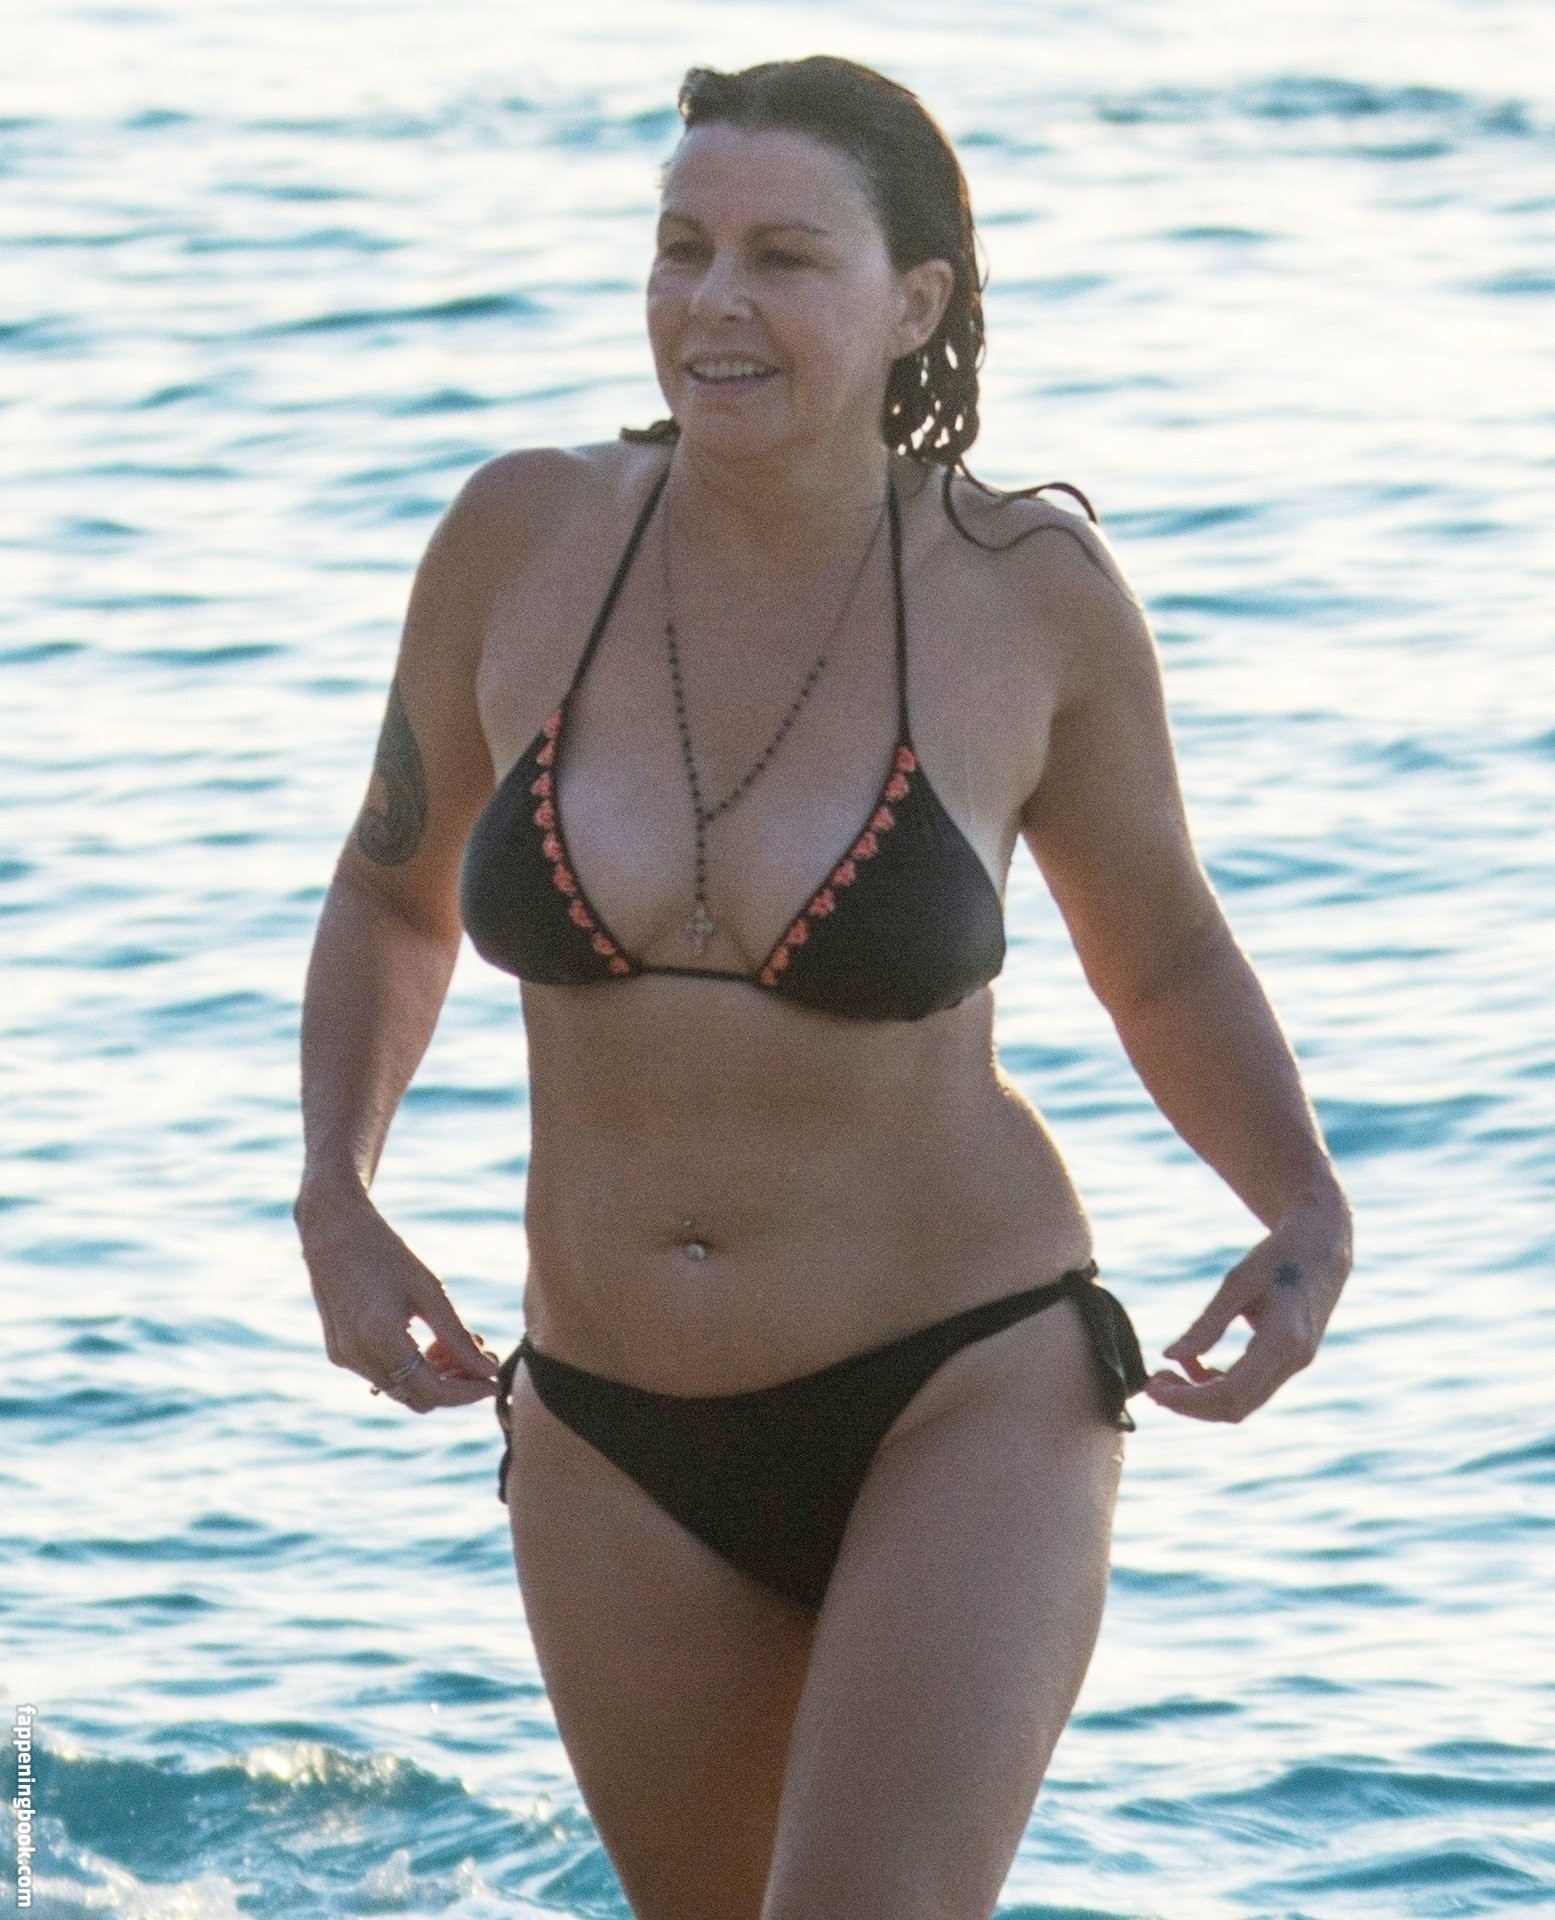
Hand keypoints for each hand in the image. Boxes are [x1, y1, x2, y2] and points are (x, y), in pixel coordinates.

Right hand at [296, 1179, 499, 1414]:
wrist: (333, 1230)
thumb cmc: (387, 1253)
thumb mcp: (430, 1292)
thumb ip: (459, 1337)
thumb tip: (489, 1370)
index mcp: (380, 1338)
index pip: (433, 1390)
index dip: (467, 1392)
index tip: (494, 1382)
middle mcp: (356, 1356)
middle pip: (417, 1398)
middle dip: (453, 1387)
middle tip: (480, 1361)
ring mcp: (344, 1357)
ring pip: (400, 1390)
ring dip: (432, 1378)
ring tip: (454, 1345)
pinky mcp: (338, 1353)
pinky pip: (383, 1376)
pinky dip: (409, 1369)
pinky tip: (428, 1343)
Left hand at [1144, 1188, 1350, 1423]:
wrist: (1322, 1247)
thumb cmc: (1277, 1257)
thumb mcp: (1237, 1283)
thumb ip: (1206, 1324)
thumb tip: (1169, 1356)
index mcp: (1283, 1341)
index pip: (1230, 1392)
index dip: (1188, 1399)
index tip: (1152, 1388)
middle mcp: (1294, 1361)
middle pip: (1236, 1407)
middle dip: (1190, 1403)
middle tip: (1151, 1386)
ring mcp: (1296, 1365)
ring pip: (1244, 1402)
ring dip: (1202, 1396)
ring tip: (1166, 1374)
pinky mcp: (1290, 1361)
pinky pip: (1251, 1387)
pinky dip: (1218, 1383)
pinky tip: (1193, 1363)